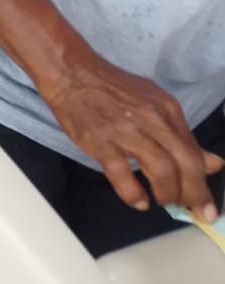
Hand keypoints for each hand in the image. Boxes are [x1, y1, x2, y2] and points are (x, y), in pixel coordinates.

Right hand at [42, 50, 223, 219]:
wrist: (72, 73)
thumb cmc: (112, 90)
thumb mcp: (155, 105)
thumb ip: (182, 136)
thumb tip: (213, 163)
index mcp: (166, 109)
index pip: (194, 151)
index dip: (204, 183)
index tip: (206, 204)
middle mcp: (151, 118)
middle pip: (185, 162)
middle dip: (193, 193)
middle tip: (193, 210)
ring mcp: (125, 129)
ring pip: (160, 168)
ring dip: (168, 193)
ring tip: (165, 201)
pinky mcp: (100, 140)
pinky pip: (121, 173)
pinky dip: (133, 193)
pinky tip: (139, 201)